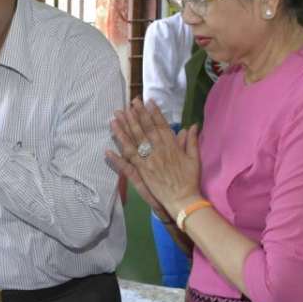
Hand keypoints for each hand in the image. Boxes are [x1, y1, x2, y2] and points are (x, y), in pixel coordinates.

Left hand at [107, 100, 200, 217]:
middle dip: (137, 115)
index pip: (161, 126)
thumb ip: (191, 141)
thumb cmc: (189, 180)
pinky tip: (108, 149)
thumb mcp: (194, 159)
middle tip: (129, 103)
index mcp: (171, 146)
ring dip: (123, 129)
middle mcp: (158, 150)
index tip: (147, 102)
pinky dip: (117, 157)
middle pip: (145, 130)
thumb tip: (192, 126)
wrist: (183, 199)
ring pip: (133, 142)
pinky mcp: (141, 173)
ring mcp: (148, 161)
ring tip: (115, 117)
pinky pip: (127, 163)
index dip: (153, 113)